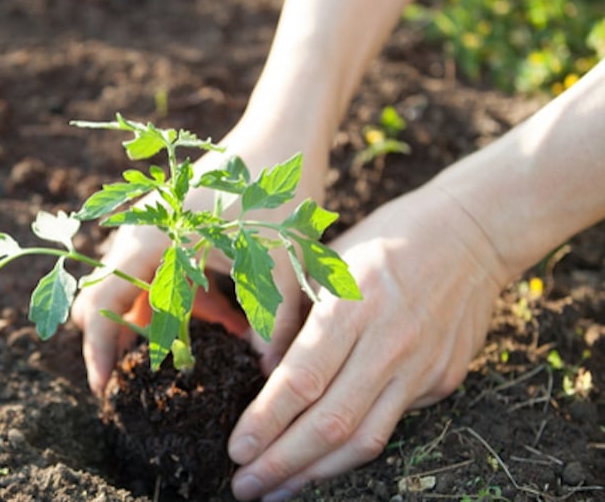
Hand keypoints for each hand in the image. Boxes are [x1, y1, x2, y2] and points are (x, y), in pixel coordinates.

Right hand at [70, 124, 328, 393]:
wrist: (286, 131)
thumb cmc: (275, 193)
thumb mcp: (275, 265)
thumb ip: (270, 325)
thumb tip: (270, 376)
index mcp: (149, 241)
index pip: (100, 307)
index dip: (98, 353)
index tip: (104, 390)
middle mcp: (139, 233)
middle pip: (108, 299)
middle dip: (127, 340)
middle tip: (150, 378)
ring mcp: (153, 227)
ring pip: (138, 288)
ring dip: (165, 320)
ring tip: (215, 339)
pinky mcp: (173, 226)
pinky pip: (163, 273)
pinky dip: (185, 299)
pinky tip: (229, 313)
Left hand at [226, 184, 511, 500]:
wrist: (472, 232)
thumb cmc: (384, 240)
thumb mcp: (326, 260)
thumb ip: (293, 316)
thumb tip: (264, 371)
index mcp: (350, 305)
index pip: (302, 379)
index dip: (266, 421)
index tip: (237, 450)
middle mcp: (388, 343)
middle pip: (330, 422)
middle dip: (282, 462)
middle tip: (245, 487)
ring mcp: (420, 367)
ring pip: (364, 439)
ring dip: (316, 474)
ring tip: (278, 492)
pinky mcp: (442, 381)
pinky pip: (390, 426)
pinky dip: (352, 452)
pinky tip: (321, 465)